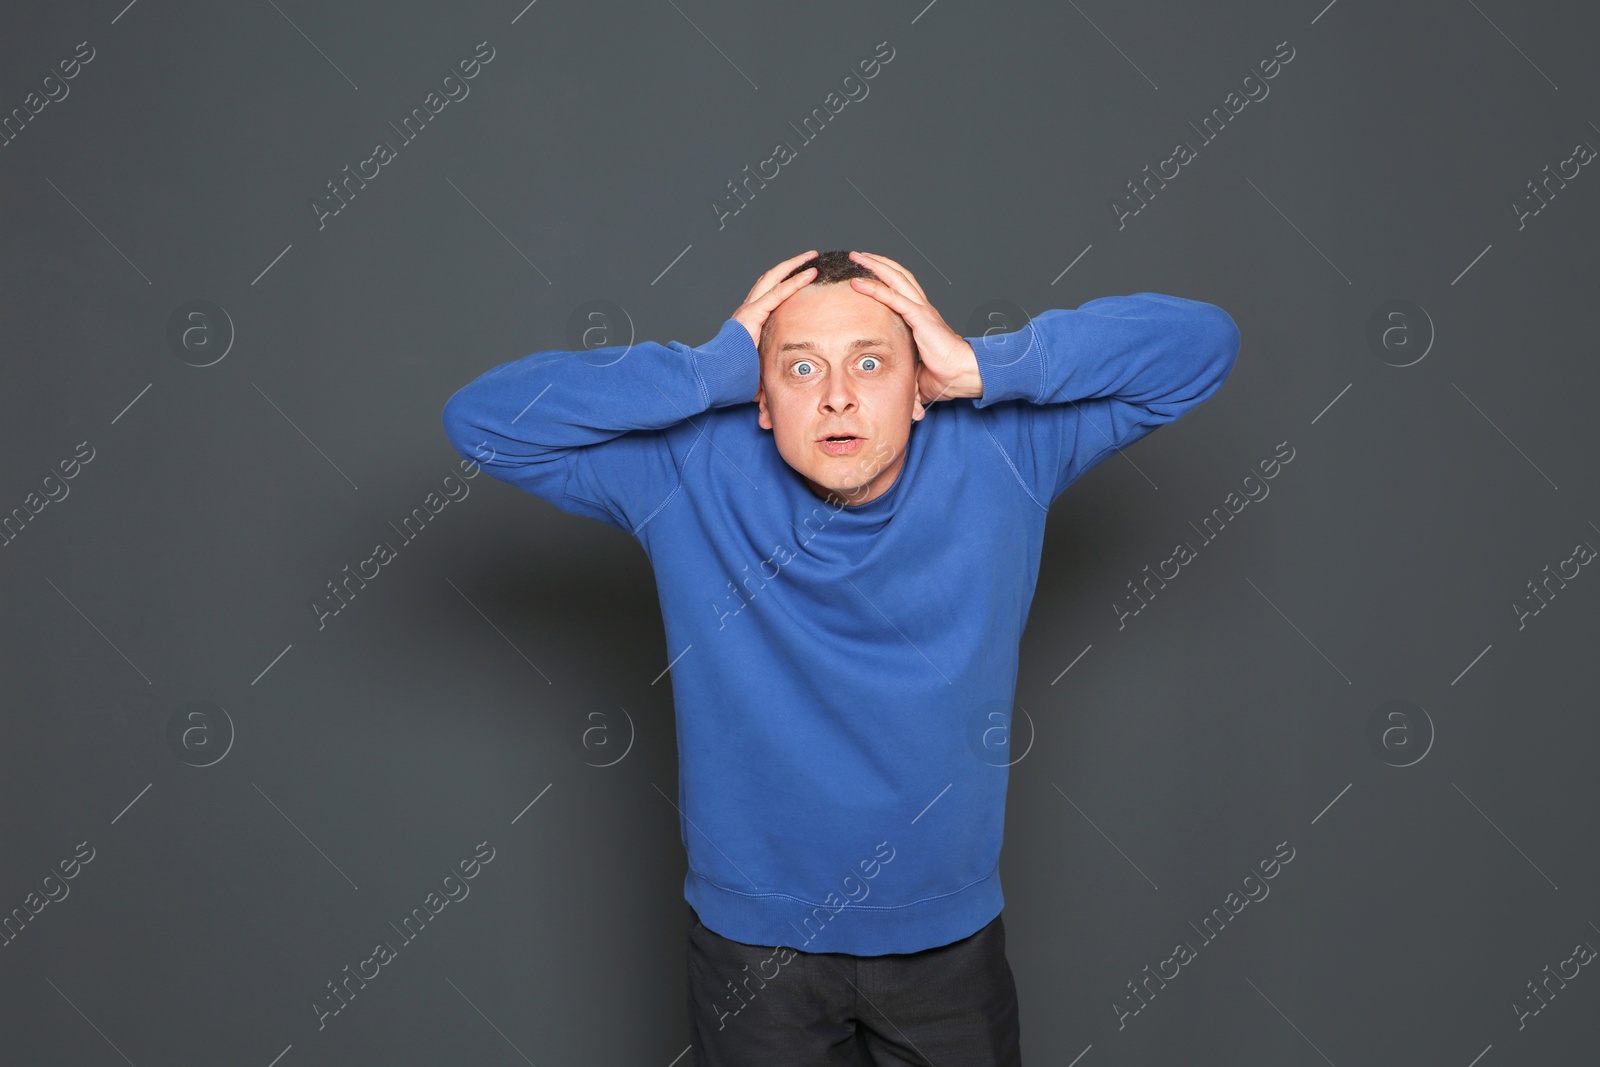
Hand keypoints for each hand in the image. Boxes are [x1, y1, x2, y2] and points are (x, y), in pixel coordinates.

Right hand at [731, 250, 819, 395]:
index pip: (768, 293)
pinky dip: (794, 281)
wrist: (714, 377)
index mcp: (749, 320)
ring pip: (773, 278)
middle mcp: (748, 310)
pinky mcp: (753, 314)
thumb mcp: (756, 368)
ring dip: (794, 266)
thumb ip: (767, 367)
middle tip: (809, 257)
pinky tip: (809, 274)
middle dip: (790, 265)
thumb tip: (773, 389)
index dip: (784, 281)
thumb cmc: (731, 377)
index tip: (802, 275)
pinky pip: (777, 293)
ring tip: (811, 257)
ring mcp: (749, 310)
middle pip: (770, 278)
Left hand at [845, 251, 981, 404]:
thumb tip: (898, 392)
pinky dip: (874, 288)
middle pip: (898, 276)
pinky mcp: (920, 317)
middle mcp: (922, 309)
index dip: (885, 278)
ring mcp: (921, 310)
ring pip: (896, 278)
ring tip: (858, 256)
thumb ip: (906, 375)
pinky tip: (858, 282)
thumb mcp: (917, 373)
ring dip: (875, 266)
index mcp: (922, 318)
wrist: (963, 374)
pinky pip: (893, 298)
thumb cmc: (946, 375)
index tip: (866, 273)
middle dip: (878, 262)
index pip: (901, 290)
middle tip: (859, 255)